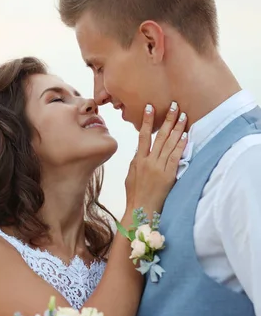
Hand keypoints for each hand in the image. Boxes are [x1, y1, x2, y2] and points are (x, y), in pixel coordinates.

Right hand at [125, 102, 187, 218]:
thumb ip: (136, 161)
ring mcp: (159, 168)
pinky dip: (181, 145)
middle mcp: (148, 161)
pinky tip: (186, 135)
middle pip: (159, 136)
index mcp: (138, 160)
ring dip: (177, 128)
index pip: (143, 136)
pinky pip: (176, 157)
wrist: (140, 210)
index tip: (150, 107)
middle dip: (167, 119)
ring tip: (183, 115)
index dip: (146, 120)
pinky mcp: (168, 175)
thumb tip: (140, 151)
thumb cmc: (134, 195)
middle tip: (174, 105)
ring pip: (169, 144)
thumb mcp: (130, 175)